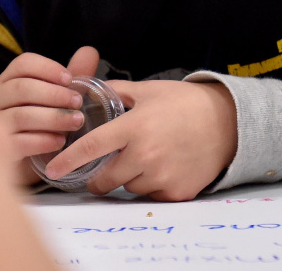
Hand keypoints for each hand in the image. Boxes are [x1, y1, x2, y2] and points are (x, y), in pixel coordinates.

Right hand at [0, 46, 99, 178]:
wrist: (17, 161)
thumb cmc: (39, 123)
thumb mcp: (56, 98)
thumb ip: (71, 77)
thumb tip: (89, 52)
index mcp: (8, 80)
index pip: (23, 63)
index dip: (48, 68)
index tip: (70, 78)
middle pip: (22, 88)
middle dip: (54, 94)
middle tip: (78, 102)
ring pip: (22, 115)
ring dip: (54, 118)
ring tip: (76, 122)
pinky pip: (21, 142)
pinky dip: (44, 141)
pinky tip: (61, 142)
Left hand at [43, 80, 236, 201]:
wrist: (228, 123)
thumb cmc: (186, 103)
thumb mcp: (149, 90)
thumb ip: (117, 91)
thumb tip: (89, 87)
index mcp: (133, 127)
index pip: (90, 148)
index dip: (67, 161)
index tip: (54, 170)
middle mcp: (145, 155)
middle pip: (105, 179)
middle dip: (99, 177)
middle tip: (102, 169)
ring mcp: (161, 176)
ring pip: (129, 188)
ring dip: (129, 179)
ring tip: (146, 158)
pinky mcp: (176, 192)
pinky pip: (152, 195)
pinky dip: (151, 186)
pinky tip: (162, 167)